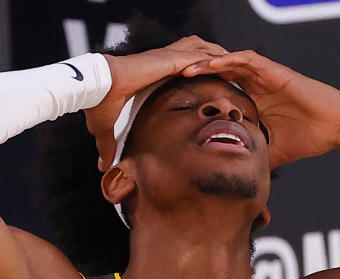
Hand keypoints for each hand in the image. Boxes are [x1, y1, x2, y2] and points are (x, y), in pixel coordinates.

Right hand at [86, 36, 227, 170]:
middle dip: (217, 61)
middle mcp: (164, 63)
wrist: (98, 88)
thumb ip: (109, 147)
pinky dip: (217, 57)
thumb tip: (102, 167)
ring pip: (204, 50)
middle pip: (198, 55)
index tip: (213, 82)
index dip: (198, 72)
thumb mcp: (106, 130)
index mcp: (155, 75)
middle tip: (235, 72)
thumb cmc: (100, 105)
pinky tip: (232, 62)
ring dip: (221, 57)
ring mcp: (169, 58)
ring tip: (240, 64)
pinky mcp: (172, 59)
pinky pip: (202, 54)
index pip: (182, 69)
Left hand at [182, 50, 339, 167]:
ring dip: (206, 64)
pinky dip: (229, 60)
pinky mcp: (275, 71)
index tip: (174, 102)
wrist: (336, 126)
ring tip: (184, 69)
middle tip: (169, 81)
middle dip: (195, 76)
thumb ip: (256, 161)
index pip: (219, 92)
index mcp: (253, 101)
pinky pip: (248, 60)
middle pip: (218, 74)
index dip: (198, 94)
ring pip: (229, 63)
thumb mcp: (273, 153)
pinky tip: (212, 64)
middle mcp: (255, 85)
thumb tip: (239, 184)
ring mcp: (264, 76)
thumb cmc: (309, 137)